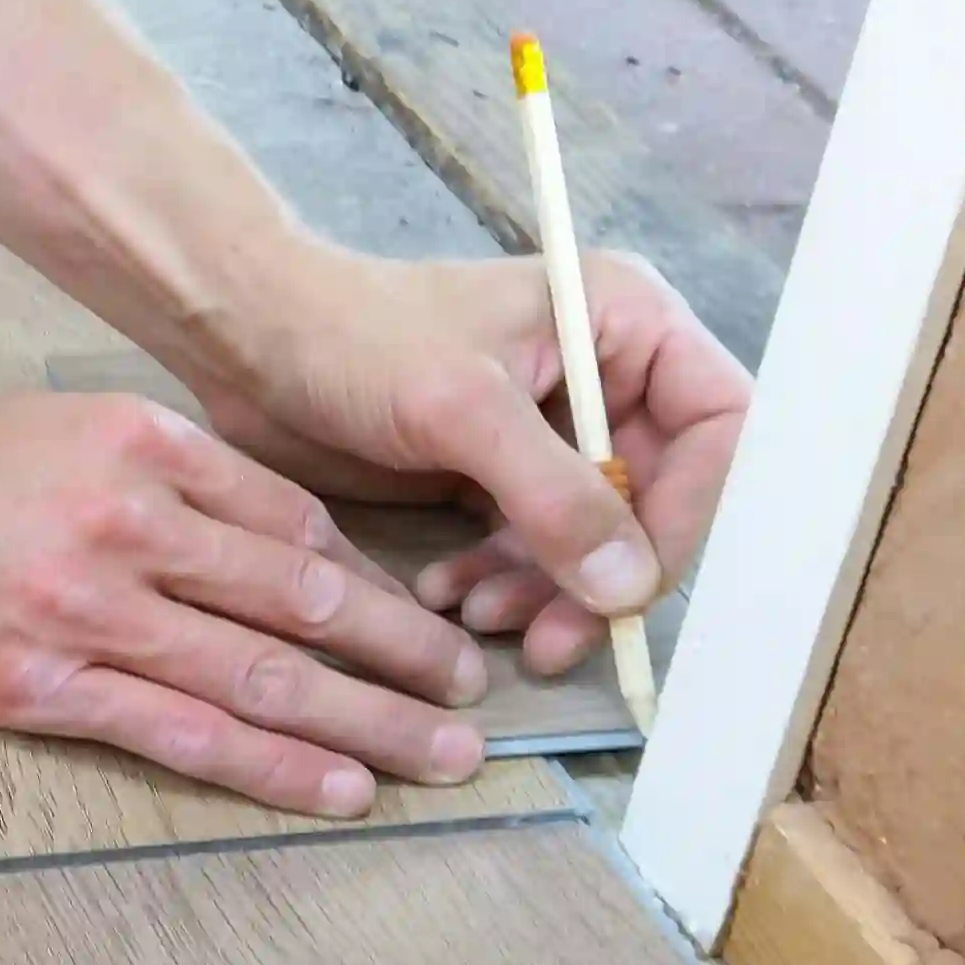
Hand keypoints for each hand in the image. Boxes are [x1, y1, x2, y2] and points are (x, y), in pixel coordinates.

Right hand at [0, 395, 490, 815]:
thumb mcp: (78, 427)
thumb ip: (182, 477)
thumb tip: (296, 549)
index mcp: (149, 448)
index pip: (297, 524)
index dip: (378, 583)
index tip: (428, 624)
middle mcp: (130, 526)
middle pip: (303, 600)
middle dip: (403, 657)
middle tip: (472, 698)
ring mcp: (86, 610)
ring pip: (261, 673)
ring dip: (368, 723)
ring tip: (441, 756)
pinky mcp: (40, 684)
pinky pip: (181, 733)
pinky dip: (271, 765)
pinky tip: (337, 789)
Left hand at [169, 245, 750, 673]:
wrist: (247, 338)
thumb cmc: (353, 339)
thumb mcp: (462, 411)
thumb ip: (555, 495)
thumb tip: (630, 588)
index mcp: (625, 323)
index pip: (718, 428)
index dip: (691, 511)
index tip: (633, 583)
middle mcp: (606, 374)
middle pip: (657, 498)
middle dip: (601, 574)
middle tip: (550, 641)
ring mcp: (552, 429)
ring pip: (590, 537)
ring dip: (544, 590)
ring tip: (475, 617)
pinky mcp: (496, 473)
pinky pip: (530, 547)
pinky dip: (500, 581)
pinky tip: (446, 597)